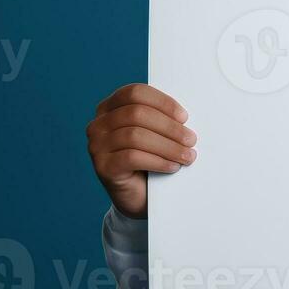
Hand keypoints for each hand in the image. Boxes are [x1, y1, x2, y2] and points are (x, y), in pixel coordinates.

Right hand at [86, 83, 195, 218]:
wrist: (138, 196)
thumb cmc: (150, 159)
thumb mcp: (155, 134)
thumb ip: (162, 120)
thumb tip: (184, 116)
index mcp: (110, 108)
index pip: (135, 93)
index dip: (162, 102)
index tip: (184, 117)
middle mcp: (99, 124)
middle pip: (136, 113)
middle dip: (169, 127)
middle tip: (191, 139)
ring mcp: (97, 146)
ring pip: (135, 136)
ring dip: (168, 146)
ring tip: (187, 156)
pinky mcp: (103, 167)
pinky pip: (132, 158)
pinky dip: (158, 161)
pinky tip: (172, 166)